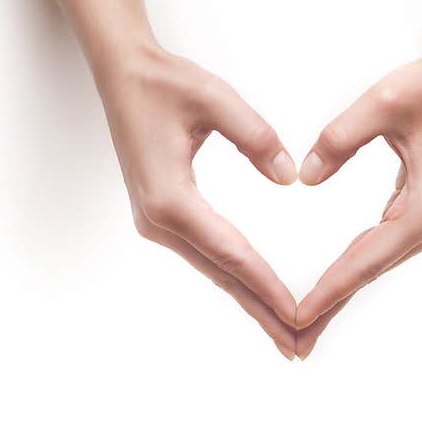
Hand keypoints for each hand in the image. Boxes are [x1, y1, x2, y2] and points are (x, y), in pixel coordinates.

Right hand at [97, 44, 298, 358]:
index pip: (232, 253)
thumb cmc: (164, 82)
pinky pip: (206, 255)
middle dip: (262, 312)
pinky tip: (253, 292)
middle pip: (222, 276)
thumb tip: (288, 178)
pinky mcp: (162, 216)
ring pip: (214, 271)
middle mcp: (159, 220)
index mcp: (170, 198)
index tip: (298, 314)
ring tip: (284, 332)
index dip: (267, 285)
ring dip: (249, 300)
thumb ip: (256, 137)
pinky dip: (234, 277)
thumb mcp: (215, 98)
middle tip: (299, 347)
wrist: (122, 73)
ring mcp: (157, 222)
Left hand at [295, 50, 421, 357]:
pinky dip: (354, 267)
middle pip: (369, 273)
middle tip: (294, 343)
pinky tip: (333, 284)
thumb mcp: (380, 104)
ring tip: (306, 322)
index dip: (329, 289)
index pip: (365, 259)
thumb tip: (306, 178)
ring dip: (341, 291)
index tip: (298, 316)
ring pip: (374, 264)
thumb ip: (338, 141)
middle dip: (330, 305)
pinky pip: (380, 248)